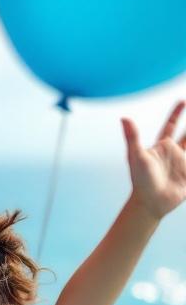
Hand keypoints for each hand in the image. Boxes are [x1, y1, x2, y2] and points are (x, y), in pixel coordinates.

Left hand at [124, 101, 185, 219]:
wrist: (149, 203)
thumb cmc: (140, 181)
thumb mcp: (136, 156)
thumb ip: (133, 137)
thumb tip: (124, 118)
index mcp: (161, 146)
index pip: (170, 125)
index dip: (176, 113)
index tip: (182, 101)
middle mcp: (173, 153)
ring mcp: (182, 163)